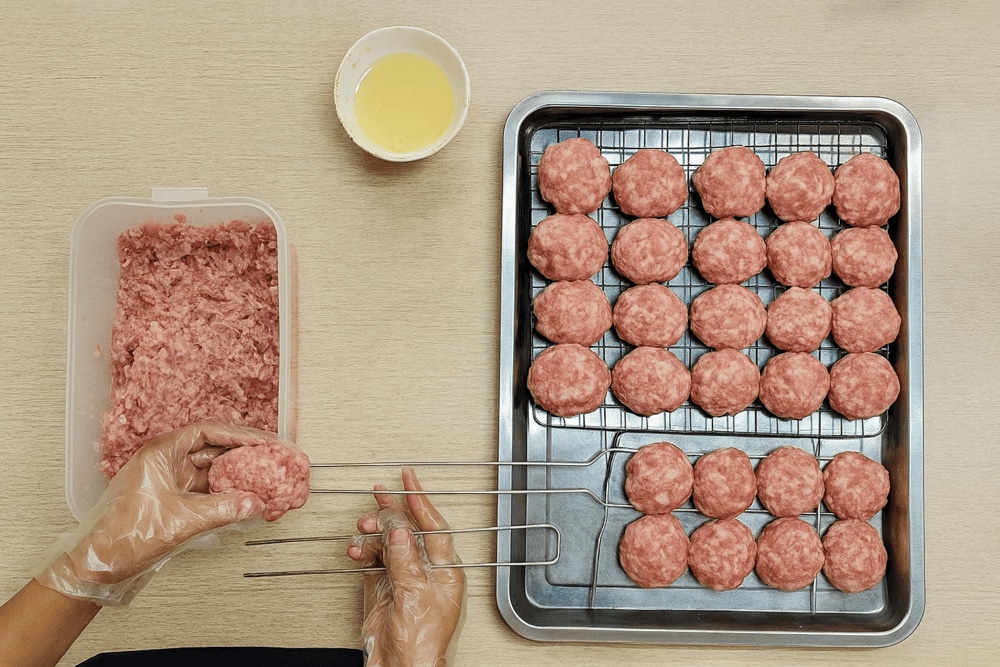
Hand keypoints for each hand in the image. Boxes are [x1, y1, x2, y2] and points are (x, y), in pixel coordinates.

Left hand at [35, 421, 269, 604]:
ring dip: (237, 473)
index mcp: (161, 453)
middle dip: (243, 452)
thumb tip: (254, 503)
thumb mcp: (181, 520)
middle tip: (270, 457)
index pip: (207, 432)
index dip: (239, 434)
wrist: (99, 565)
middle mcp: (165, 461)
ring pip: (212, 468)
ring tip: (263, 476)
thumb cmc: (123, 537)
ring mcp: (170, 479)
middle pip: (213, 447)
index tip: (262, 442)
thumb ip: (223, 509)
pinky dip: (227, 491)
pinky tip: (245, 496)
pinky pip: (207, 488)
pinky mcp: (174, 498)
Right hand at [347, 467, 464, 666]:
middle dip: (393, 512)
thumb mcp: (415, 595)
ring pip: (388, 544)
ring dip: (374, 534)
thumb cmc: (421, 643)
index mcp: (445, 570)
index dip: (421, 500)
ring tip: (363, 528)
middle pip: (408, 531)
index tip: (409, 479)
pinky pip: (373, 562)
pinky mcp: (383, 590)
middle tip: (378, 494)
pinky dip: (363, 553)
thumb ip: (405, 559)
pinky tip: (356, 550)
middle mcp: (425, 571)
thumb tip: (399, 529)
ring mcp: (403, 579)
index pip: (434, 526)